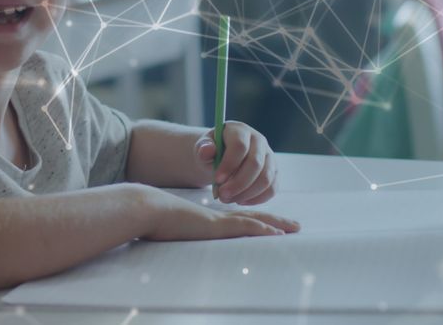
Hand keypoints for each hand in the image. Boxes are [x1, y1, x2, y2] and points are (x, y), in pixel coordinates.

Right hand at [138, 186, 297, 240]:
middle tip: (295, 226)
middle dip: (275, 222)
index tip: (274, 226)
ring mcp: (218, 220)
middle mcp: (218, 217)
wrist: (148, 208)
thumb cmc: (156, 218)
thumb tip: (181, 231)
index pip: (240, 219)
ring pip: (253, 220)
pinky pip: (244, 227)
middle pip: (253, 217)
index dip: (258, 221)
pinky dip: (261, 230)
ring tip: (293, 229)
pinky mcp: (215, 225)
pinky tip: (275, 234)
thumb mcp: (173, 224)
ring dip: (275, 225)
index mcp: (210, 219)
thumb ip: (182, 227)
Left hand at [195, 121, 276, 204]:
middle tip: (222, 196)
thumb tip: (206, 151)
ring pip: (266, 178)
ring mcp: (269, 156)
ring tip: (228, 199)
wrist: (223, 157)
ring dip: (247, 193)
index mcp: (240, 130)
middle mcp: (259, 140)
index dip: (229, 164)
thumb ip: (203, 149)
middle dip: (238, 183)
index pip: (240, 146)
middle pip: (255, 164)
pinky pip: (272, 188)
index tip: (217, 180)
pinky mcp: (274, 172)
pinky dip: (257, 199)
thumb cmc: (213, 152)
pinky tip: (240, 201)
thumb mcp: (203, 148)